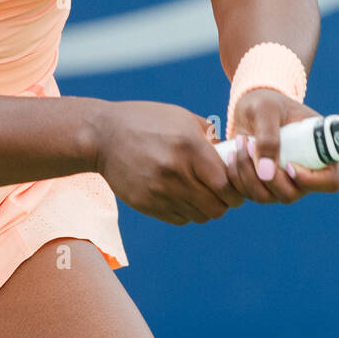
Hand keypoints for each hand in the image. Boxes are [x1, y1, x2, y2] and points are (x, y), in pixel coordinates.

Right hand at [92, 100, 244, 225]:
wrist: (103, 136)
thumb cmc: (147, 121)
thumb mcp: (182, 118)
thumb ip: (210, 138)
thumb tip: (234, 158)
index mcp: (189, 147)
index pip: (226, 184)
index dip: (235, 189)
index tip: (234, 185)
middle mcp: (176, 171)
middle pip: (216, 207)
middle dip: (224, 202)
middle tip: (219, 193)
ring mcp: (159, 191)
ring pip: (199, 216)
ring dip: (205, 208)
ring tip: (199, 193)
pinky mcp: (146, 204)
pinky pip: (180, 219)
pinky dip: (186, 212)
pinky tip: (180, 195)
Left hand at [225, 88, 338, 203]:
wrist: (251, 107)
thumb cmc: (267, 102)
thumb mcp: (267, 110)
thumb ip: (268, 137)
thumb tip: (266, 174)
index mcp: (321, 152)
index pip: (330, 182)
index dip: (311, 180)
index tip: (288, 165)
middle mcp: (305, 173)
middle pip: (291, 194)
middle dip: (266, 175)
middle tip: (250, 145)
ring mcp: (284, 182)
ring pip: (266, 196)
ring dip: (247, 173)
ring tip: (241, 143)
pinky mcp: (262, 185)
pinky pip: (248, 193)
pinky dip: (236, 176)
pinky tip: (233, 153)